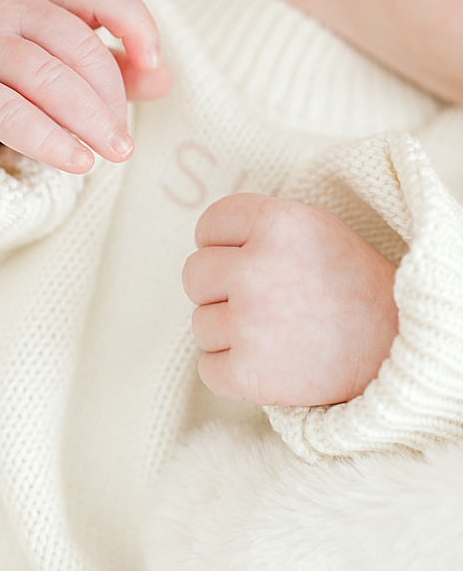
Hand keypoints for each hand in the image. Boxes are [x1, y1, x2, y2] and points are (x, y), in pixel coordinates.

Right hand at [0, 0, 172, 173]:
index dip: (135, 23)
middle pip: (78, 46)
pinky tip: (76, 161)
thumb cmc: (7, 84)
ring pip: (49, 78)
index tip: (152, 62)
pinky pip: (13, 114)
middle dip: (111, 98)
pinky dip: (51, 141)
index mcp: (44, 0)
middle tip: (123, 142)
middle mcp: (10, 13)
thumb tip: (163, 79)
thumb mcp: (64, 71)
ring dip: (89, 120)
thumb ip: (116, 71)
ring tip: (110, 154)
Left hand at [184, 193, 398, 405]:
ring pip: (200, 323)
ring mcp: (251, 324)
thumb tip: (202, 244)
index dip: (224, 245)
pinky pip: (208, 368)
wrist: (403, 352)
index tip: (250, 260)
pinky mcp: (248, 375)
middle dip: (222, 290)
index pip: (210, 225)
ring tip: (280, 334)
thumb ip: (257, 229)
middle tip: (268, 302)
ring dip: (231, 333)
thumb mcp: (315, 232)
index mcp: (279, 224)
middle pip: (195, 275)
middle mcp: (258, 270)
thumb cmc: (353, 288)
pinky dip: (232, 372)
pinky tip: (271, 363)